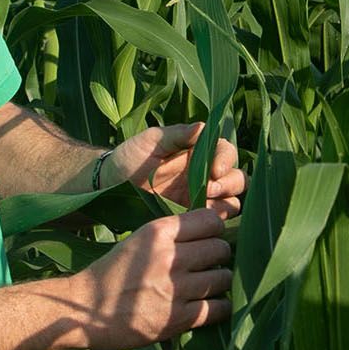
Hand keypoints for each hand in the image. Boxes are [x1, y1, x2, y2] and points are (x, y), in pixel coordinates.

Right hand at [72, 209, 232, 349]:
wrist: (81, 310)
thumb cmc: (111, 275)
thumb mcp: (138, 241)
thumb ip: (171, 236)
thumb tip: (213, 232)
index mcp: (157, 232)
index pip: (210, 220)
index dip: (215, 230)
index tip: (210, 239)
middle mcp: (168, 257)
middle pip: (220, 248)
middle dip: (219, 256)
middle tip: (210, 265)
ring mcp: (174, 289)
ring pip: (223, 278)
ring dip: (220, 282)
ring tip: (209, 286)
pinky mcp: (176, 319)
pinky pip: (219, 308)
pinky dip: (220, 308)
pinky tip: (212, 307)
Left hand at [108, 122, 246, 216]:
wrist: (110, 187)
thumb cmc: (129, 157)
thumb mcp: (150, 140)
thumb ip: (178, 133)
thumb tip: (204, 127)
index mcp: (199, 151)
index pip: (226, 152)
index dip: (226, 160)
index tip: (214, 171)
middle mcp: (206, 174)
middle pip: (238, 178)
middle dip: (229, 184)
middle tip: (208, 190)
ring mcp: (201, 198)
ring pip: (233, 202)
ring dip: (226, 205)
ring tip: (204, 208)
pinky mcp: (192, 219)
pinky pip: (215, 222)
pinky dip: (216, 222)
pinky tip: (200, 222)